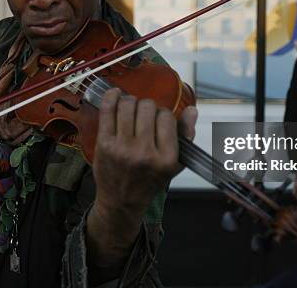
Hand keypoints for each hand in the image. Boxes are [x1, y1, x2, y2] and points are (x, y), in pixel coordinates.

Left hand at [86, 88, 196, 269]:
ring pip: (128, 105)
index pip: (167, 117)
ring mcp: (122, 148)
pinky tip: (115, 94)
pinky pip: (107, 110)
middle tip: (143, 115)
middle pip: (147, 107)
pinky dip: (111, 96)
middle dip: (147, 107)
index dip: (163, 114)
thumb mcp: (175, 164)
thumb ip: (186, 135)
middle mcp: (145, 153)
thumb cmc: (150, 180)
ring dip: (131, 102)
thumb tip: (192, 109)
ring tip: (131, 109)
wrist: (121, 202)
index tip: (158, 121)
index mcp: (166, 158)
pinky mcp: (104, 144)